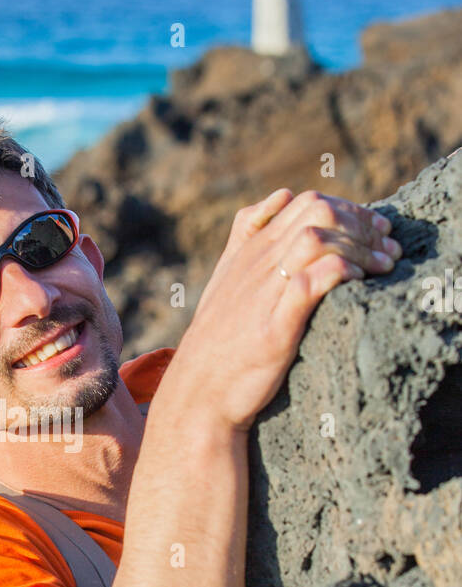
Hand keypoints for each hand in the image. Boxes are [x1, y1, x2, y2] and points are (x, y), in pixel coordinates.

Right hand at [174, 188, 400, 431]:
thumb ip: (248, 233)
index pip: (307, 202)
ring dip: (360, 247)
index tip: (376, 231)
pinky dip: (340, 273)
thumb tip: (281, 194)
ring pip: (318, 240)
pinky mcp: (274, 328)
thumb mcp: (226, 275)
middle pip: (319, 213)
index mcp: (251, 249)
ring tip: (383, 266)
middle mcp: (257, 263)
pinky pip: (310, 282)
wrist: (198, 391)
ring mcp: (264, 294)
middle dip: (363, 225)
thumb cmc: (219, 337)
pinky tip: (358, 282)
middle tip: (388, 248)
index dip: (349, 209)